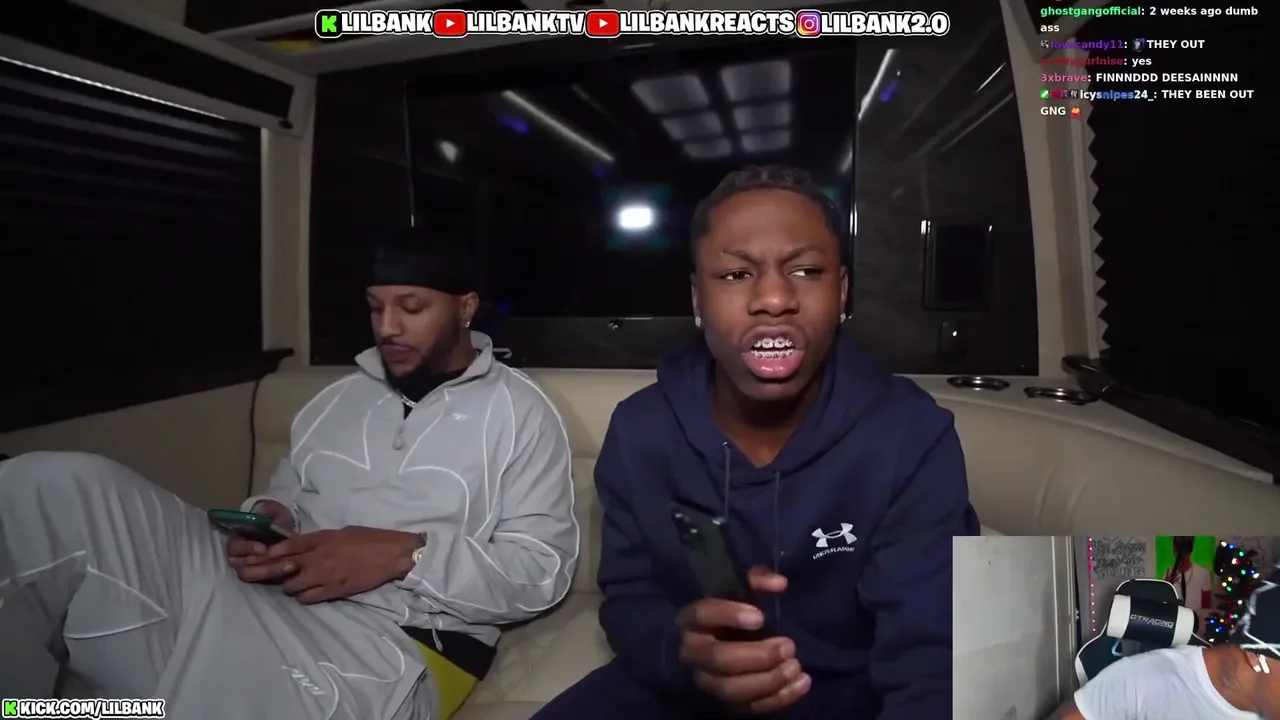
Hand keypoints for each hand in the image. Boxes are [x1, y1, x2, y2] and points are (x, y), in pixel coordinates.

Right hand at [225, 500, 296, 582]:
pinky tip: (291, 572)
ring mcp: (247, 568)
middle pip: (241, 566)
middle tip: (283, 562)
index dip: (247, 548)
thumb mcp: (276, 512)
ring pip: (251, 575)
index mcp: (238, 539)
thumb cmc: (276, 522)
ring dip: (270, 572)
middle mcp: (238, 556)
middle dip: (262, 565)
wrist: (287, 535)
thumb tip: (261, 510)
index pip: (234, 547)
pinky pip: (262, 582)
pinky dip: (276, 577)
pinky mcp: (259, 577)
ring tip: (291, 567)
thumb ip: (269, 509)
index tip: (263, 549)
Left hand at [249, 526, 420, 603]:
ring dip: (289, 586)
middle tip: (258, 576)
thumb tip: (302, 546)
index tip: (255, 558)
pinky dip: (303, 597)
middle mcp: (318, 557)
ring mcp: (325, 575)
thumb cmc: (369, 538)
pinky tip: (306, 594)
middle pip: (282, 567)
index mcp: (321, 539)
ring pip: (291, 586)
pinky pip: (307, 598)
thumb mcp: (341, 532)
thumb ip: (319, 540)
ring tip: (293, 584)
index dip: (267, 553)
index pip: (285, 546)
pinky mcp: (334, 591)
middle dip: (267, 572)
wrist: (392, 554)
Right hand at [676, 567, 809, 714]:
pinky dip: (778, 699)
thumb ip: (758, 580)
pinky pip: (749, 708)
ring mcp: (708, 682)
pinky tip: (802, 683)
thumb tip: (780, 583)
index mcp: (693, 620)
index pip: (703, 614)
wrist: (717, 645)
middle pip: (720, 659)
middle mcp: (694, 654)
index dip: (730, 615)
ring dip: (768, 680)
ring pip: (732, 689)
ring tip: (796, 666)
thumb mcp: (741, 591)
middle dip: (758, 656)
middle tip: (789, 646)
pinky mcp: (726, 704)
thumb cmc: (732, 614)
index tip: (760, 617)